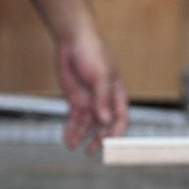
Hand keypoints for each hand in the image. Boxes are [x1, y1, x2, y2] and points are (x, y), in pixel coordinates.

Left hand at [55, 26, 128, 152]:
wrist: (72, 39)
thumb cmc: (93, 52)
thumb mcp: (100, 76)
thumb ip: (101, 100)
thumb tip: (104, 121)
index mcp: (116, 92)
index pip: (120, 117)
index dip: (116, 132)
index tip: (110, 144)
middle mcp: (104, 99)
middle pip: (104, 124)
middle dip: (98, 138)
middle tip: (91, 150)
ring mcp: (89, 99)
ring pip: (87, 124)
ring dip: (82, 135)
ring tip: (74, 146)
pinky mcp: (76, 98)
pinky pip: (74, 118)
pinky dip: (71, 128)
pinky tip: (68, 138)